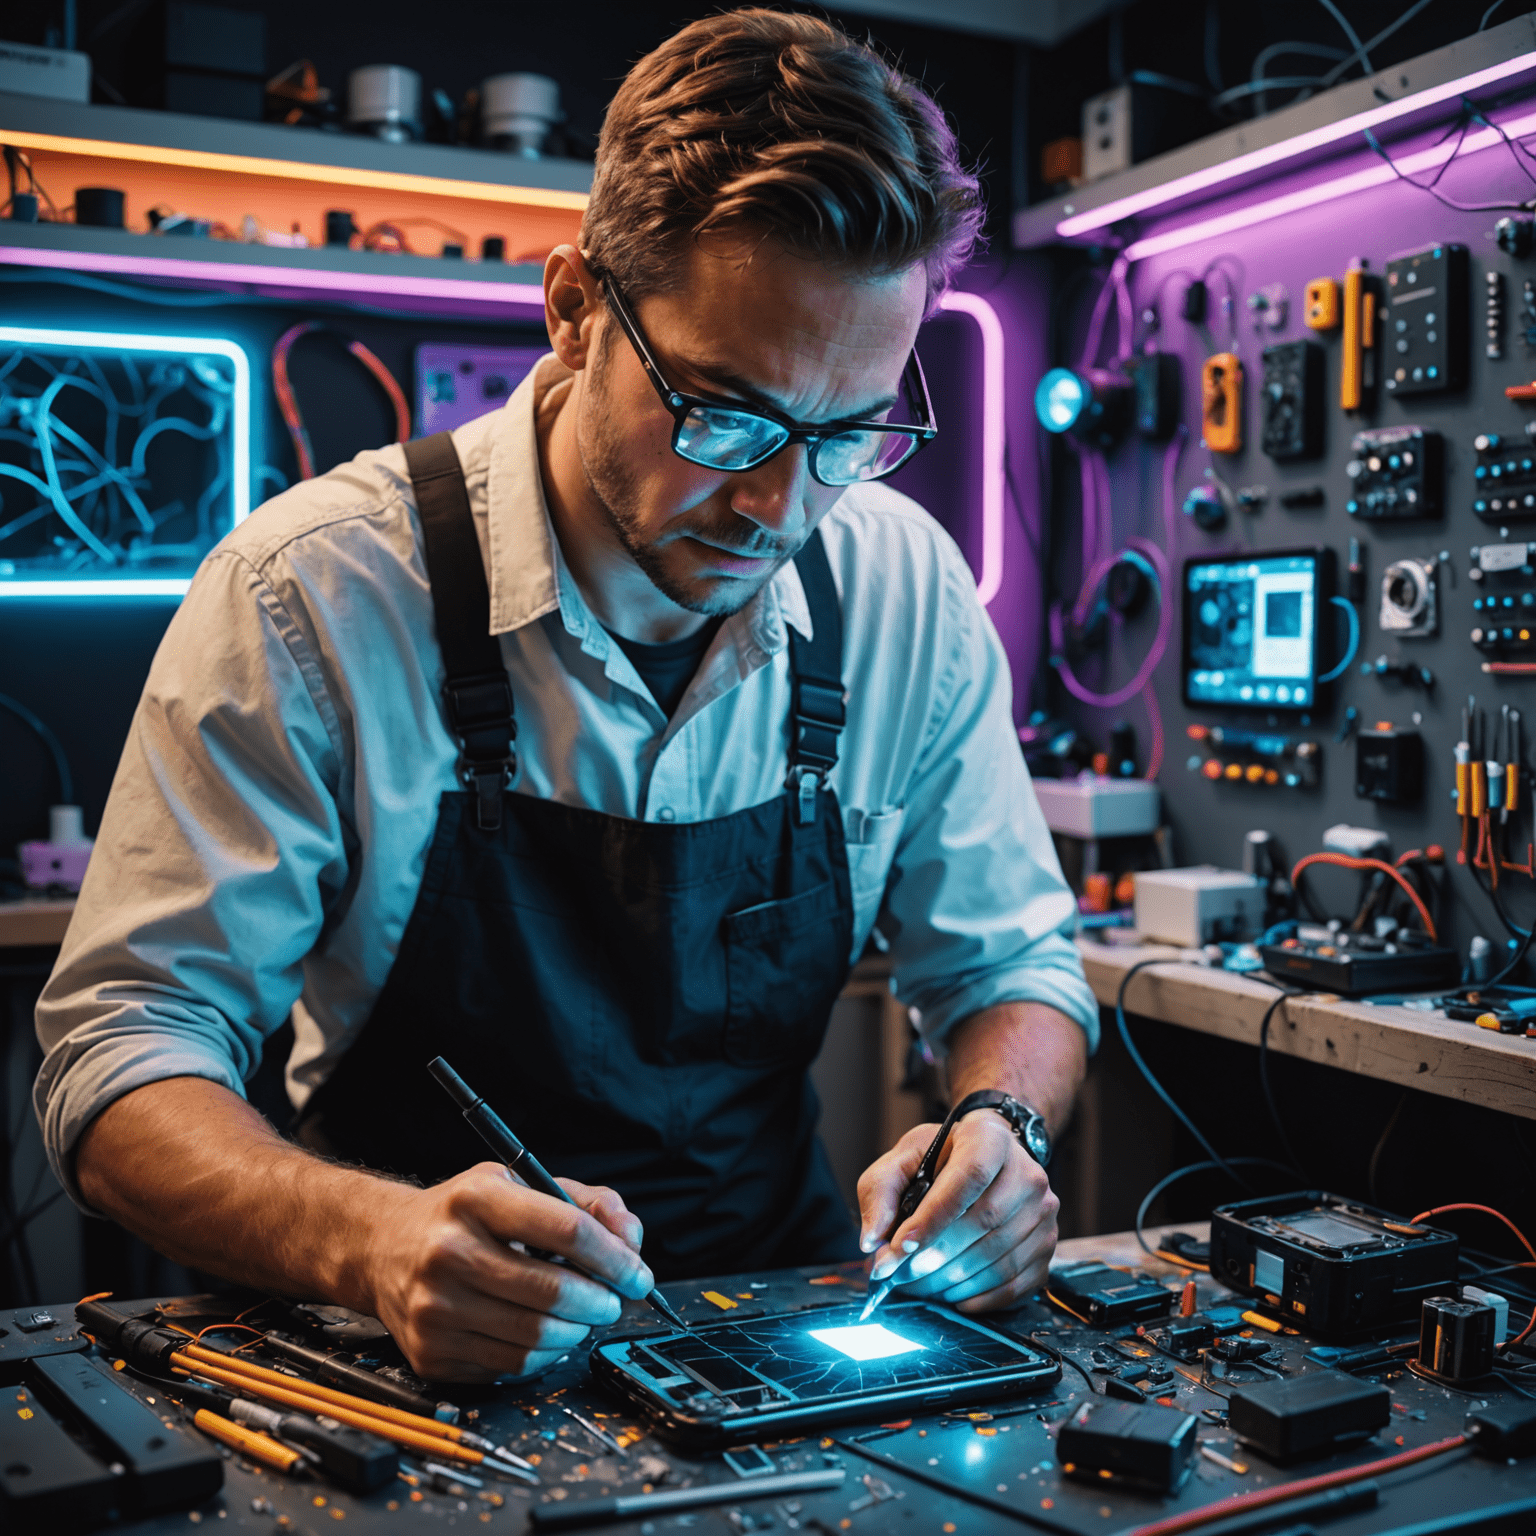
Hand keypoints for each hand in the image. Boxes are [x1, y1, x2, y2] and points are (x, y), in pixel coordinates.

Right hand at [360, 1162, 651, 1380]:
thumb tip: (630, 1237)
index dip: (614, 1257)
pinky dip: (545, 1355)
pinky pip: (511, 1366)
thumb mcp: (520, 1184)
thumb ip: (586, 1203)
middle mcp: (449, 1251)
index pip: (566, 1229)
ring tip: (583, 1316)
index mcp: (478, 1199)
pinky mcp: (431, 1351)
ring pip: (536, 1336)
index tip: (637, 1274)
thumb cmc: (464, 1215)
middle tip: (614, 1300)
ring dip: (577, 1330)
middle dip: (602, 1301)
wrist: (383, 1248)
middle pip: (553, 1290)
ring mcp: (436, 1307)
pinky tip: (548, 1334)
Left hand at [856, 1113, 1058, 1312]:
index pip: (968, 1178)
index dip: (933, 1217)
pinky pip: (1015, 1284)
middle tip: (899, 1275)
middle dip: (935, 1256)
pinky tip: (950, 1297)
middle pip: (984, 1222)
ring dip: (952, 1281)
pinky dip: (979, 1299)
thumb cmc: (942, 1158)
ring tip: (917, 1287)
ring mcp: (1043, 1212)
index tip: (899, 1246)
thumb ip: (881, 1192)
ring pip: (998, 1258)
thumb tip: (871, 1241)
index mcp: (989, 1139)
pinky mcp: (1047, 1246)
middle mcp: (1027, 1173)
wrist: (989, 1159)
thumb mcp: (903, 1159)